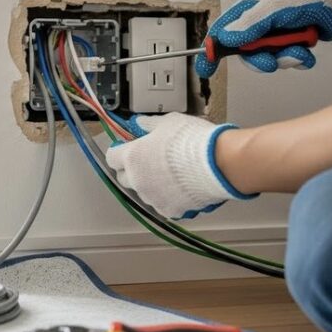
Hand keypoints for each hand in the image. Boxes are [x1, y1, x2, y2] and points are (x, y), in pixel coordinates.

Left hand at [106, 113, 255, 218]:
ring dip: (151, 184)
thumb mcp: (168, 122)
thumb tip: (140, 124)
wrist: (219, 164)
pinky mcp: (169, 210)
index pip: (112, 157)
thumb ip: (149, 125)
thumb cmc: (194, 141)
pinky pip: (162, 204)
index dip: (119, 151)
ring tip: (171, 173)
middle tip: (148, 160)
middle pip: (124, 177)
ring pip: (144, 192)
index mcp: (132, 157)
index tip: (126, 147)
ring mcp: (152, 197)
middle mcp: (138, 180)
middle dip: (132, 169)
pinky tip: (180, 186)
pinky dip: (168, 197)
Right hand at [196, 0, 331, 77]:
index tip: (206, 68)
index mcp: (252, 4)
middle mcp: (262, 18)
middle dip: (260, 58)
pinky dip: (298, 59)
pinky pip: (287, 59)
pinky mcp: (296, 40)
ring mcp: (279, 30)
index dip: (214, 49)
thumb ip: (249, 24)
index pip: (224, 29)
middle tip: (270, 61)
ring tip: (299, 50)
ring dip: (284, 58)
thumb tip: (225, 38)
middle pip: (246, 50)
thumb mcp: (276, 6)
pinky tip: (307, 52)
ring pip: (268, 57)